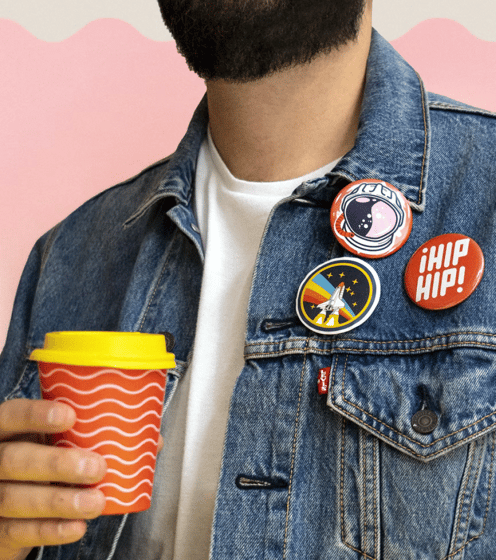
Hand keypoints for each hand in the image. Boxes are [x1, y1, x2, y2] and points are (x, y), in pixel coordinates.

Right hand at [0, 399, 106, 559]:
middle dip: (56, 464)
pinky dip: (50, 530)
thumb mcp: (57, 444)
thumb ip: (94, 436)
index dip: (35, 415)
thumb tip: (152, 440)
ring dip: (60, 501)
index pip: (10, 415)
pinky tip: (77, 526)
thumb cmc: (41, 464)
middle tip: (97, 467)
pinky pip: (17, 532)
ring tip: (97, 501)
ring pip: (14, 498)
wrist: (8, 511)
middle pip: (12, 459)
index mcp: (6, 431)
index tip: (70, 416)